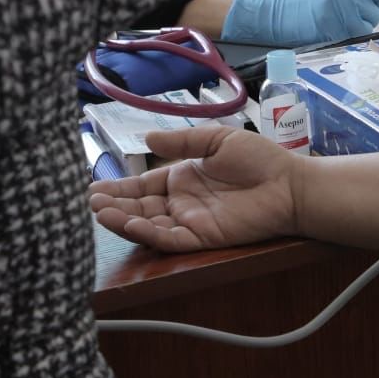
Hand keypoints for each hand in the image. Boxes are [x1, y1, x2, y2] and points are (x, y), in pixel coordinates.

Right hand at [89, 126, 301, 251]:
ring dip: (124, 220)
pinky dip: (148, 232)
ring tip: (99, 212)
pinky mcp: (202, 237)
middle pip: (140, 207)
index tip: (94, 188)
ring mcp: (190, 221)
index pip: (143, 185)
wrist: (289, 183)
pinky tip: (129, 223)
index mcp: (183, 178)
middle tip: (89, 202)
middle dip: (114, 205)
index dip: (120, 188)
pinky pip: (170, 238)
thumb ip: (181, 141)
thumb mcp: (216, 140)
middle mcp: (182, 202)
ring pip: (149, 224)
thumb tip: (147, 139)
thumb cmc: (259, 160)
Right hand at [221, 0, 378, 45]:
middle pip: (375, 12)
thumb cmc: (300, 2)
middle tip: (346, 21)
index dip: (375, 1)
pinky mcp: (335, 29)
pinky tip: (333, 35)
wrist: (275, 14)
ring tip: (338, 28)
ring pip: (368, 28)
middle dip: (365, 20)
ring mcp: (342, 11)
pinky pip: (355, 39)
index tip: (364, 7)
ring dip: (357, 32)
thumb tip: (372, 4)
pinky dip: (348, 40)